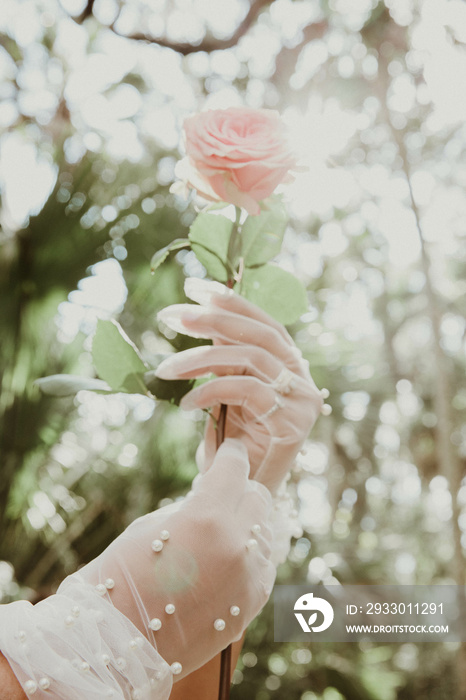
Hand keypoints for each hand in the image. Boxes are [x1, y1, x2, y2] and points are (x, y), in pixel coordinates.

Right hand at [74, 439, 274, 679]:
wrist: (117, 644)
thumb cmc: (122, 577)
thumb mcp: (152, 526)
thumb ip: (192, 507)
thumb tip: (215, 495)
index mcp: (207, 517)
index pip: (235, 469)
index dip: (230, 456)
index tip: (229, 452)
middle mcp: (236, 545)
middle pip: (257, 497)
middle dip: (240, 490)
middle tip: (223, 493)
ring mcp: (248, 577)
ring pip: (266, 531)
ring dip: (247, 523)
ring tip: (223, 529)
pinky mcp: (251, 604)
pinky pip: (265, 565)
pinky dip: (252, 555)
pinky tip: (230, 558)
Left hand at [156, 277, 323, 491]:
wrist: (247, 498)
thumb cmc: (235, 446)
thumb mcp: (227, 393)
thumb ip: (226, 358)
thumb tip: (203, 316)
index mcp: (288, 365)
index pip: (263, 321)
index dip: (231, 301)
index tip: (195, 286)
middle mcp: (301, 377)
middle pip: (257, 334)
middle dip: (211, 319)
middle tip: (171, 314)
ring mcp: (302, 400)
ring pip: (248, 359)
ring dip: (199, 359)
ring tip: (165, 370)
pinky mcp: (293, 423)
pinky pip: (246, 391)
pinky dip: (211, 391)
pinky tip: (186, 404)